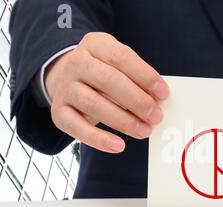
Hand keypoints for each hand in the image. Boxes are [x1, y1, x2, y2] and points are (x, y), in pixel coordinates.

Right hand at [46, 32, 168, 152]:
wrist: (67, 76)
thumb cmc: (105, 72)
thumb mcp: (120, 64)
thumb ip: (138, 78)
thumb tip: (159, 100)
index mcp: (95, 45)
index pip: (120, 58)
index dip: (144, 76)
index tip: (164, 94)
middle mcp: (76, 63)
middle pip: (108, 80)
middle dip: (136, 100)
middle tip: (156, 116)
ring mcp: (65, 87)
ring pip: (93, 104)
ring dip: (123, 121)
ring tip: (144, 131)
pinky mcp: (58, 111)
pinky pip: (76, 127)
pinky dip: (98, 139)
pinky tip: (119, 146)